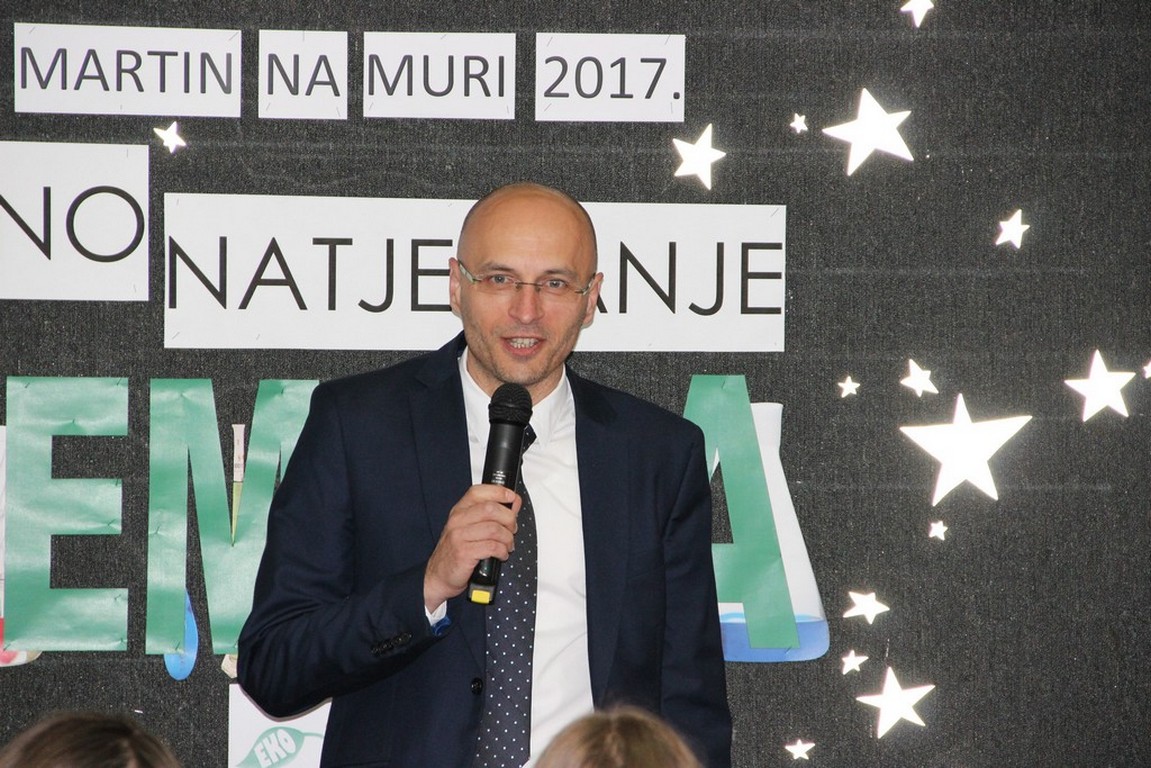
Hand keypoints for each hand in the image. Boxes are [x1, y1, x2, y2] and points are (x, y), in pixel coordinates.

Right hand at [424, 484, 520, 610]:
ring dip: (508, 538)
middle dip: (509, 519)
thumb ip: (489, 515)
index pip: (478, 492)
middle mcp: (458, 520)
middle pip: (491, 509)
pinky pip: (492, 547)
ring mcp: (459, 536)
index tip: (512, 498)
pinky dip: (502, 551)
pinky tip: (501, 554)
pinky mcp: (464, 553)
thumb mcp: (469, 528)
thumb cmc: (456, 551)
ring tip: (507, 545)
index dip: (499, 492)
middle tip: (512, 529)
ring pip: (494, 529)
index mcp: (459, 511)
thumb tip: (513, 504)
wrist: (439, 576)